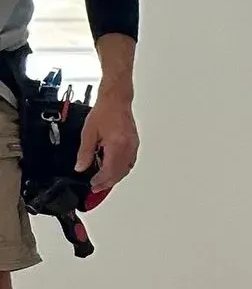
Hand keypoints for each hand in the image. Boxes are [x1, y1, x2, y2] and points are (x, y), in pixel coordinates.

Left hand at [78, 81, 138, 200]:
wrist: (116, 100)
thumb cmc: (104, 111)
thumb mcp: (88, 132)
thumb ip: (84, 152)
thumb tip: (81, 167)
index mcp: (116, 145)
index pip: (109, 170)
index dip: (100, 180)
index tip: (92, 185)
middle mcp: (127, 147)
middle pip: (119, 173)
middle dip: (107, 183)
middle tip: (97, 188)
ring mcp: (133, 146)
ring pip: (126, 169)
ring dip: (115, 177)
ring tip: (104, 181)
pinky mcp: (134, 143)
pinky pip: (130, 162)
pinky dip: (121, 169)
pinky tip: (113, 169)